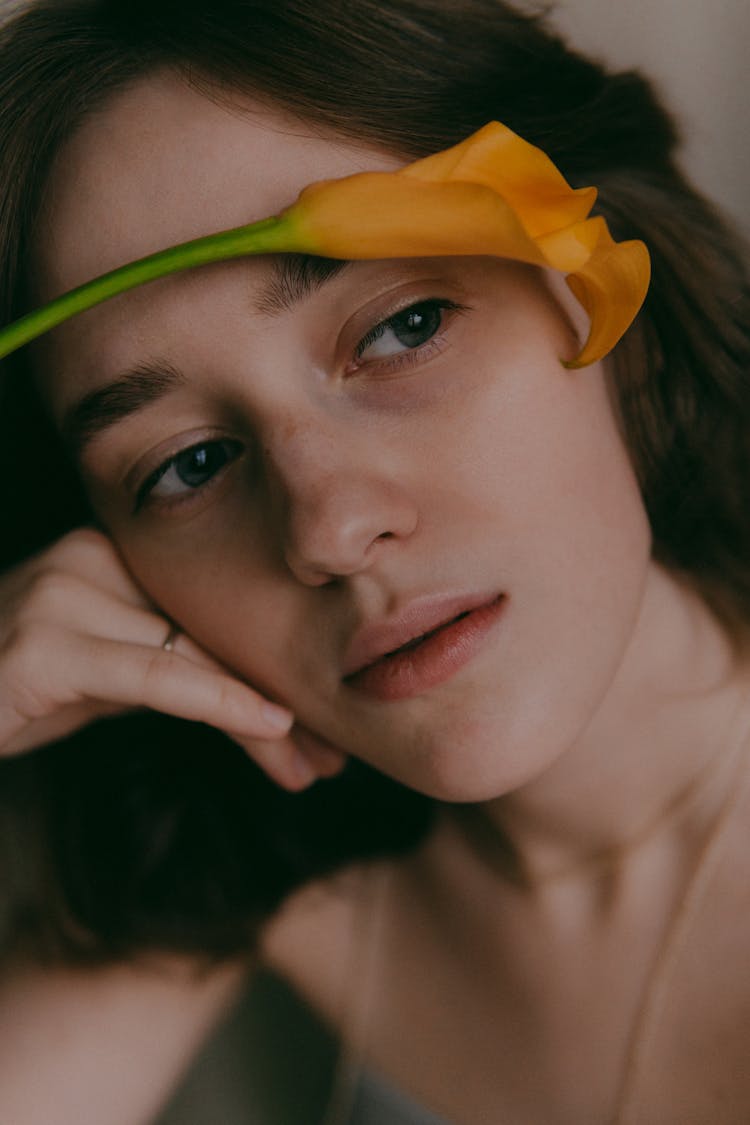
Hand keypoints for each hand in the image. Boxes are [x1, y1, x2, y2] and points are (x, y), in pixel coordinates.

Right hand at [0, 528, 346, 789]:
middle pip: (217, 625)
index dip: (274, 663)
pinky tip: (270, 726)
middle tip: (336, 752)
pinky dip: (218, 699)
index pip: (217, 606)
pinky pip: (154, 671)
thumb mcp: (102, 677)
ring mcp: (63, 591)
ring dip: (262, 716)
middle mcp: (90, 556)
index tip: (325, 719)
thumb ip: (168, 662)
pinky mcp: (43, 642)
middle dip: (281, 692)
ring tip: (311, 764)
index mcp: (111, 553)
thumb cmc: (11, 692)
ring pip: (199, 650)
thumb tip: (259, 699)